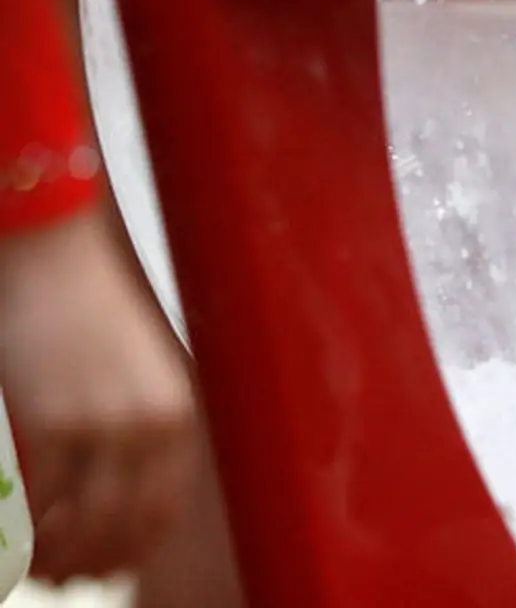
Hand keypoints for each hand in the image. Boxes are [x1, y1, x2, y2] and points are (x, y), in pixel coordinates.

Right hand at [0, 206, 195, 580]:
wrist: (58, 258)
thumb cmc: (95, 315)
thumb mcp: (141, 369)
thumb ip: (144, 424)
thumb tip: (126, 497)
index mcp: (176, 410)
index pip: (163, 509)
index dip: (135, 550)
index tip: (113, 569)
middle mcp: (145, 423)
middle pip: (122, 528)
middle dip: (93, 564)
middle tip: (67, 578)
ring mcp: (96, 425)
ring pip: (80, 526)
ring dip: (59, 559)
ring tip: (42, 569)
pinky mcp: (47, 423)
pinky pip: (39, 503)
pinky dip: (28, 534)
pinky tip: (21, 542)